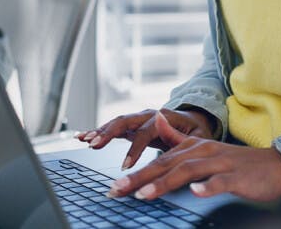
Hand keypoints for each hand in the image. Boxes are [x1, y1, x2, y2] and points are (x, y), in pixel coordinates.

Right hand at [77, 107, 216, 169]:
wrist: (193, 120)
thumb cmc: (196, 131)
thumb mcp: (197, 136)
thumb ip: (182, 137)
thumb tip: (168, 133)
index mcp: (164, 117)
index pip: (146, 132)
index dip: (135, 149)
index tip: (126, 166)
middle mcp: (148, 114)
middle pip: (125, 121)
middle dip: (108, 133)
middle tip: (94, 145)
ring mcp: (138, 118)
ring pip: (116, 122)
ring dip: (100, 131)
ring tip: (85, 140)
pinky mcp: (131, 125)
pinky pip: (113, 127)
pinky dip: (97, 131)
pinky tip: (82, 136)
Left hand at [106, 113, 280, 201]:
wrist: (275, 166)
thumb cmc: (237, 163)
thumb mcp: (204, 148)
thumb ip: (177, 138)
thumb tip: (155, 119)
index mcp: (193, 147)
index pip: (158, 160)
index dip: (135, 172)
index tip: (114, 186)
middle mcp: (203, 152)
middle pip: (166, 164)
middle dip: (140, 178)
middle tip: (118, 189)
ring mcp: (220, 163)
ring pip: (188, 171)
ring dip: (165, 183)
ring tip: (144, 194)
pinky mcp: (237, 176)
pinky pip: (221, 182)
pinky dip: (208, 186)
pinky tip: (197, 193)